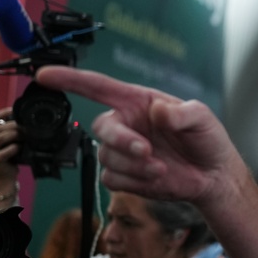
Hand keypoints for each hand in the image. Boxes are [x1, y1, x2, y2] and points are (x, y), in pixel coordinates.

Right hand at [0, 107, 19, 187]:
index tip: (14, 109)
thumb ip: (8, 132)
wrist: (5, 178)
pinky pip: (5, 151)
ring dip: (14, 135)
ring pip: (0, 137)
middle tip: (26, 126)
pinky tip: (20, 147)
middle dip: (14, 125)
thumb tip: (21, 120)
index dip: (3, 112)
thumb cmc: (7, 159)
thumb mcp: (6, 143)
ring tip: (24, 135)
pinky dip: (15, 148)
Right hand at [35, 67, 241, 204]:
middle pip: (101, 127)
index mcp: (138, 102)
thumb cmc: (207, 139)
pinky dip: (134, 182)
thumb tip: (158, 112)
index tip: (45, 75)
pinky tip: (156, 178)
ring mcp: (122, 151)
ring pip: (106, 157)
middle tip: (147, 151)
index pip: (98, 87)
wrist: (213, 175)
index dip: (70, 79)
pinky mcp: (124, 176)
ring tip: (162, 168)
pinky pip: (112, 179)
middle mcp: (126, 124)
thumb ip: (182, 113)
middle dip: (121, 141)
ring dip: (134, 166)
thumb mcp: (202, 118)